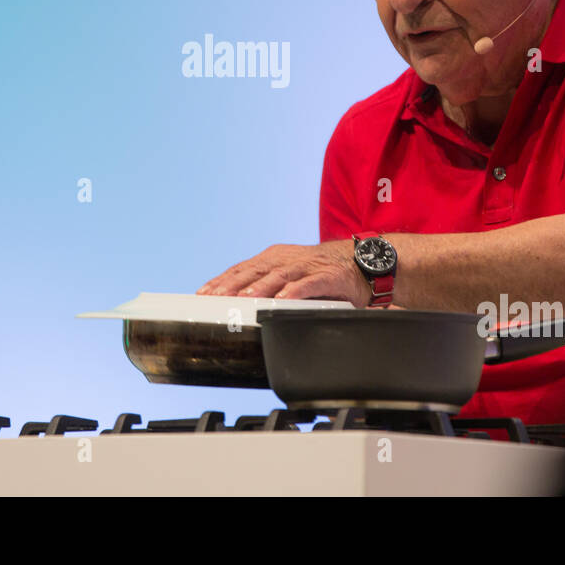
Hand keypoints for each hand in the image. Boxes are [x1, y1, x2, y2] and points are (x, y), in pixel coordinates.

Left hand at [196, 240, 369, 305]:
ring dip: (260, 286)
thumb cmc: (321, 272)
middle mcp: (287, 259)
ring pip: (279, 275)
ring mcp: (307, 266)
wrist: (361, 262)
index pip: (242, 269)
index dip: (222, 280)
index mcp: (274, 259)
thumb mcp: (290, 276)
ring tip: (245, 298)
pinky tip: (284, 299)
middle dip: (233, 284)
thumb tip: (238, 305)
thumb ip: (268, 286)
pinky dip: (294, 290)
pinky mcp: (327, 275)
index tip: (203, 294)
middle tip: (215, 297)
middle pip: (255, 271)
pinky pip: (309, 283)